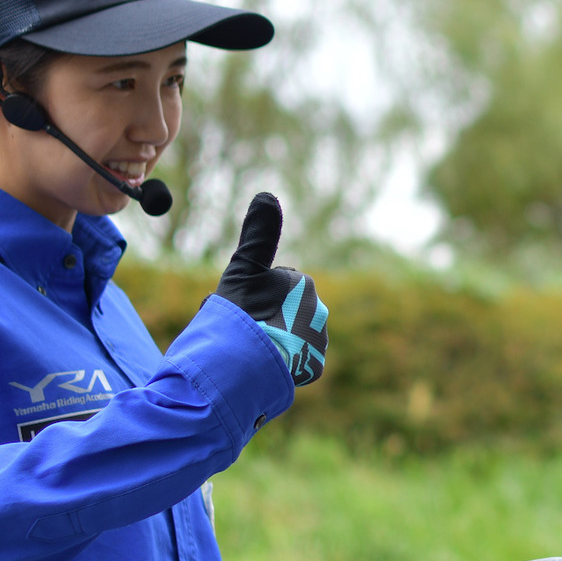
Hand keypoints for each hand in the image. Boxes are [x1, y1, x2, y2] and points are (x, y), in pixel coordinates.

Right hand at [215, 192, 327, 385]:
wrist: (246, 362)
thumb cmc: (241, 312)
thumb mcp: (243, 268)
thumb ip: (257, 234)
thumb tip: (267, 194)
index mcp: (304, 284)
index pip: (273, 286)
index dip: (251, 296)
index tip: (242, 306)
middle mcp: (320, 310)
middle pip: (282, 311)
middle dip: (263, 317)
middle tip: (244, 328)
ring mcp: (318, 341)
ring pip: (289, 335)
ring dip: (273, 339)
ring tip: (253, 347)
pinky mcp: (315, 366)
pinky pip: (295, 361)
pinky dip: (281, 362)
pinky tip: (266, 363)